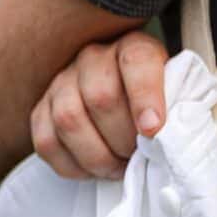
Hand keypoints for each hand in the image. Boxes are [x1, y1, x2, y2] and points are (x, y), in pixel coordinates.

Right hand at [29, 30, 170, 180]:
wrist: (120, 97)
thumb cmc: (155, 101)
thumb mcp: (174, 92)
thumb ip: (176, 106)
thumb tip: (173, 141)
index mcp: (132, 46)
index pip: (137, 62)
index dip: (145, 96)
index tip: (153, 130)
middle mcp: (92, 58)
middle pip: (100, 97)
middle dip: (122, 138)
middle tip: (137, 157)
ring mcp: (61, 82)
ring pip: (68, 120)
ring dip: (96, 155)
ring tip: (116, 168)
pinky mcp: (40, 109)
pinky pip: (46, 142)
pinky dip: (71, 165)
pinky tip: (91, 170)